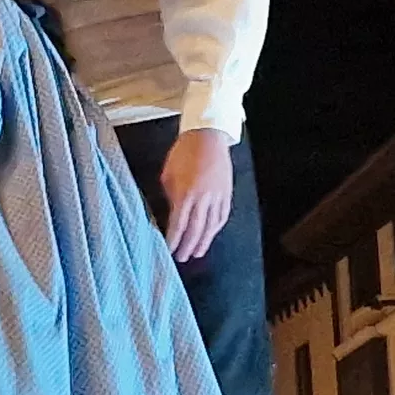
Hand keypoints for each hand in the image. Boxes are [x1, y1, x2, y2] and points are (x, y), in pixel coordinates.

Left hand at [158, 126, 236, 262]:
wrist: (208, 136)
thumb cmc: (184, 152)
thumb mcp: (168, 173)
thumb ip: (170, 195)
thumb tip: (171, 212)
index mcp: (186, 193)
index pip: (179, 224)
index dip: (174, 240)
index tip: (169, 250)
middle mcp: (203, 198)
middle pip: (196, 229)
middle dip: (188, 246)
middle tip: (182, 258)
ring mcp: (218, 196)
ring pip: (211, 226)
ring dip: (204, 241)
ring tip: (197, 252)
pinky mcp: (227, 193)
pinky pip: (222, 216)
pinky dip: (216, 228)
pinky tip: (210, 235)